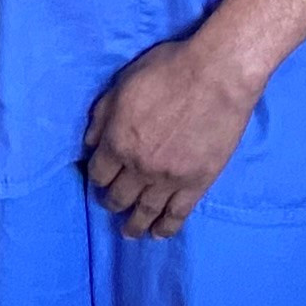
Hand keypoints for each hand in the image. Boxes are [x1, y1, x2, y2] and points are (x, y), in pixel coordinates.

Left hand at [81, 38, 264, 238]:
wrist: (217, 76)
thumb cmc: (168, 71)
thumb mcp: (123, 84)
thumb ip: (102, 115)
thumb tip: (87, 143)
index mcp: (117, 141)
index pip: (98, 173)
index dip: (96, 178)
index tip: (99, 180)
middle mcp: (138, 166)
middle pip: (118, 196)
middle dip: (111, 202)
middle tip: (112, 204)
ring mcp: (169, 179)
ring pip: (145, 211)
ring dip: (134, 225)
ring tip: (129, 233)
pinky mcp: (197, 183)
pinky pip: (178, 213)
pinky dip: (167, 227)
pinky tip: (160, 234)